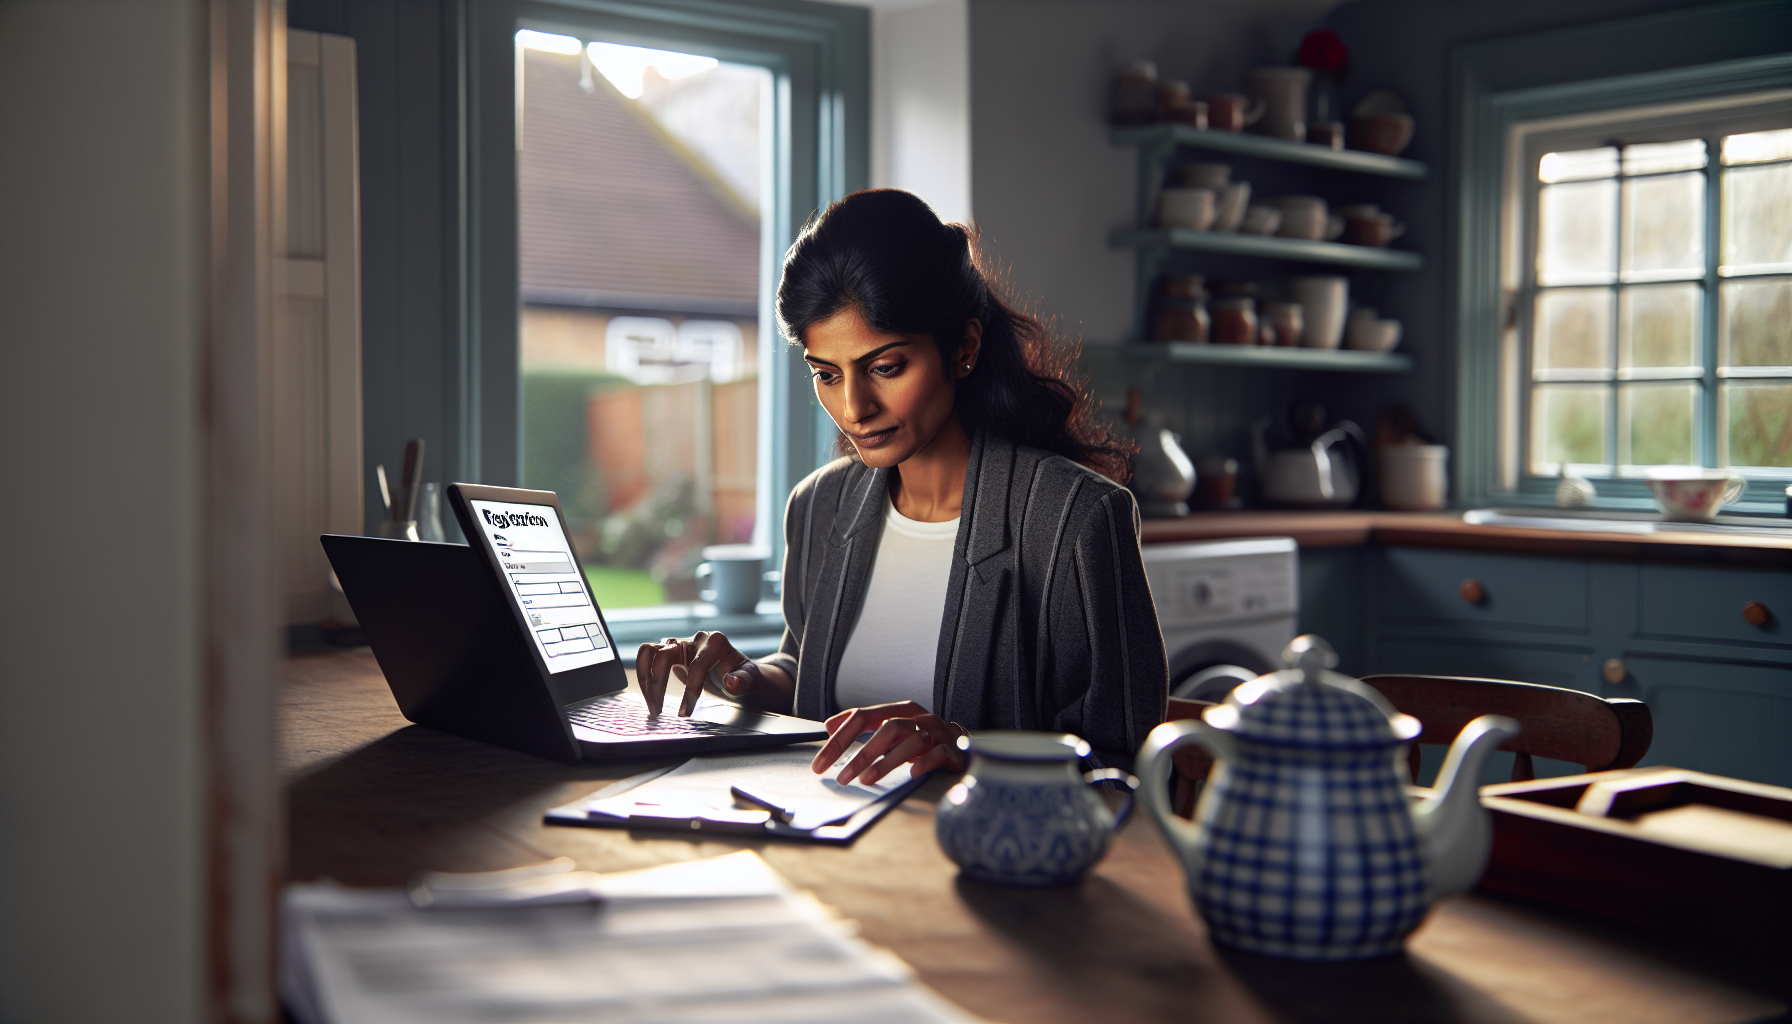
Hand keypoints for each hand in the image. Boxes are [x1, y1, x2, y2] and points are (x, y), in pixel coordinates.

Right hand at [634, 631, 753, 715]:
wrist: (738, 673)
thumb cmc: (744, 676)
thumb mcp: (750, 679)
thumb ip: (743, 680)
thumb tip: (731, 682)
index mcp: (715, 642)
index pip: (697, 666)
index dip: (690, 691)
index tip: (685, 713)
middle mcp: (694, 639)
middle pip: (664, 655)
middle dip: (658, 685)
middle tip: (657, 711)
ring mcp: (680, 643)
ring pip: (649, 652)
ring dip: (644, 678)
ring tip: (650, 704)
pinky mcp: (669, 652)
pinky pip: (648, 657)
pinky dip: (644, 676)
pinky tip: (650, 697)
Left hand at [810, 702, 967, 784]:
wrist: (963, 747)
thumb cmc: (922, 740)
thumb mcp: (891, 730)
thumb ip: (863, 726)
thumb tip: (829, 724)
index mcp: (899, 711)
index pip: (863, 717)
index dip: (839, 740)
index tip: (821, 762)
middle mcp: (918, 719)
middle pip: (887, 727)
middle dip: (861, 753)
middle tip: (842, 776)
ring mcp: (937, 734)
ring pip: (911, 740)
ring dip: (886, 761)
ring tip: (867, 780)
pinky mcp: (953, 751)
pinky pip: (938, 754)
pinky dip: (923, 762)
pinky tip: (911, 774)